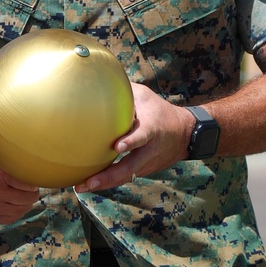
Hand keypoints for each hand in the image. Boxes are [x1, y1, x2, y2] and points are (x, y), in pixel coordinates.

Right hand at [0, 143, 40, 224]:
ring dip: (24, 202)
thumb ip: (19, 166)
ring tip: (18, 193)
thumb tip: (44, 172)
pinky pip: (14, 218)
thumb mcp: (3, 159)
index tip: (32, 178)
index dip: (34, 182)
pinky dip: (16, 210)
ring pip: (23, 210)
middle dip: (32, 193)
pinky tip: (10, 201)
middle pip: (28, 199)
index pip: (29, 185)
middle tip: (27, 187)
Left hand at [76, 84, 192, 192]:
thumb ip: (124, 92)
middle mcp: (149, 150)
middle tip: (87, 183)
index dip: (132, 141)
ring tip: (80, 188)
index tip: (118, 147)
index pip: (142, 136)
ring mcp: (147, 164)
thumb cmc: (159, 110)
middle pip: (129, 167)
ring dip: (103, 184)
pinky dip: (107, 182)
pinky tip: (86, 184)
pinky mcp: (143, 171)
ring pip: (124, 177)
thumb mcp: (145, 96)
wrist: (185, 134)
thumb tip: (97, 78)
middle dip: (107, 177)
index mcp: (152, 129)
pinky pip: (124, 177)